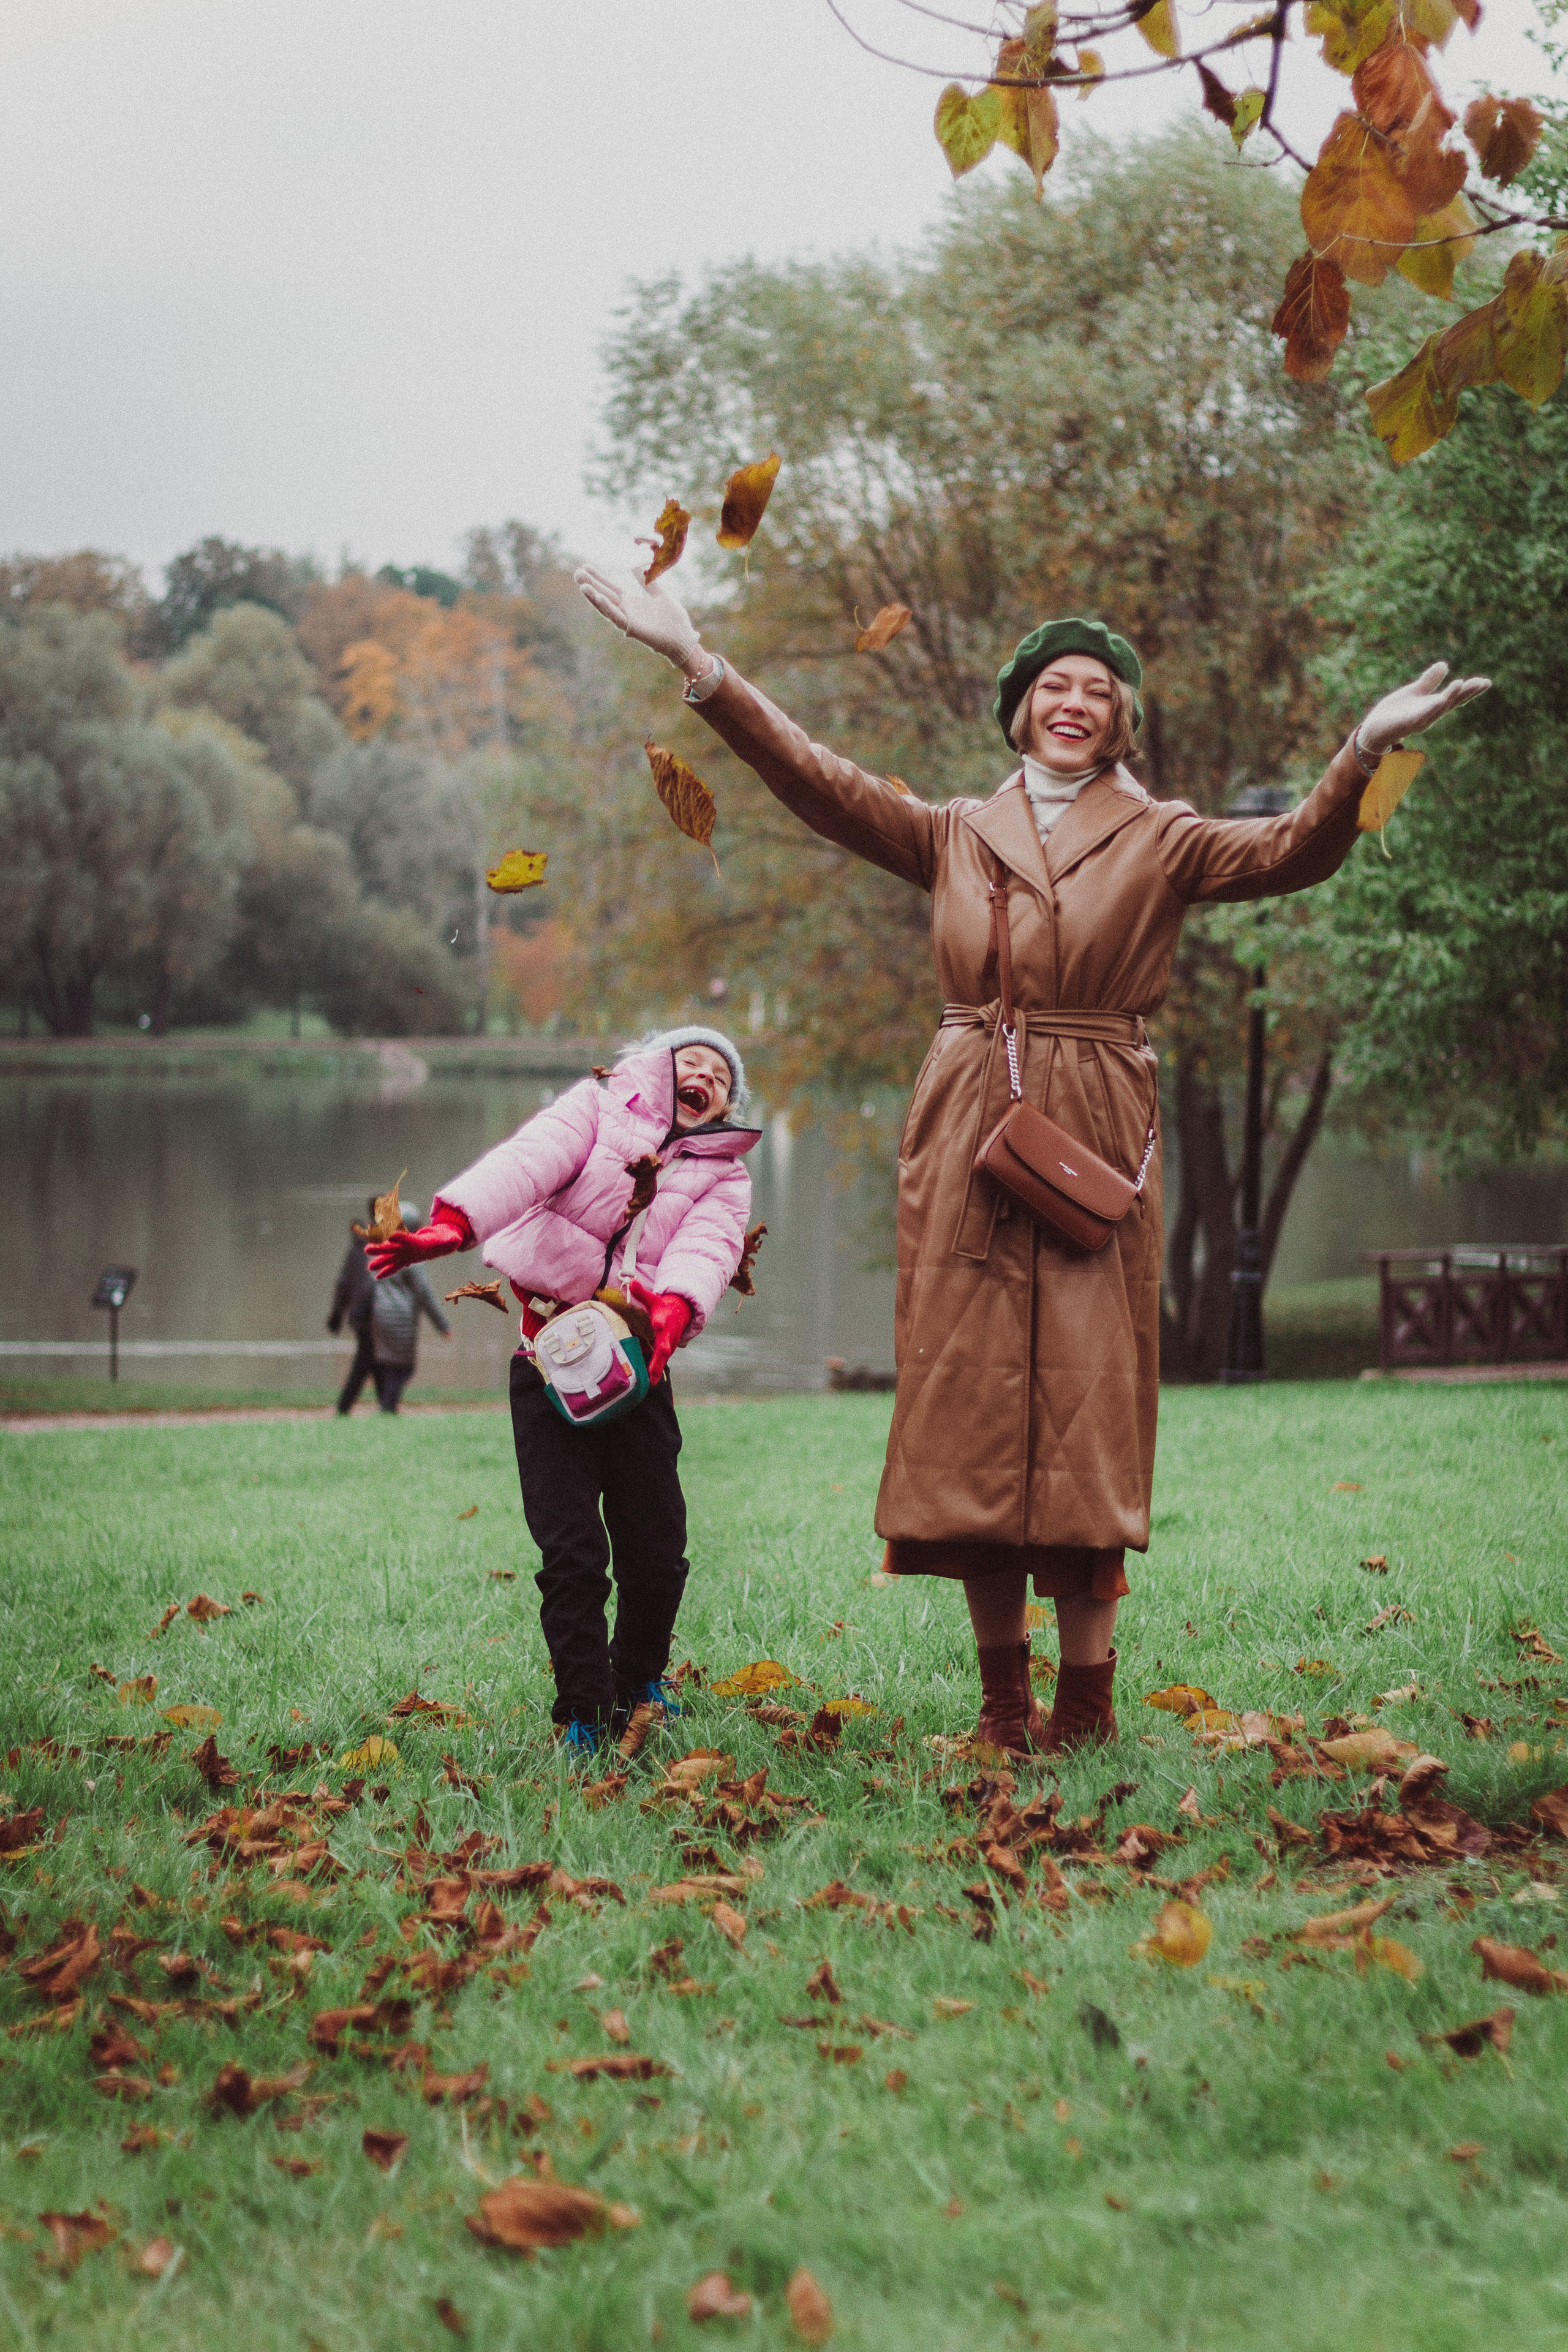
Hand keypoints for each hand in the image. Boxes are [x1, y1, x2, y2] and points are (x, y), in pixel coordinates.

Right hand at [366, 1203, 472, 1278]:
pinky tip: (377, 1277)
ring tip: (369, 1267)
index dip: (399, 1237)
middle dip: (381, 1249)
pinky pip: (395, 1266)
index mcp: (417, 1241)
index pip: (407, 1239)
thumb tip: (456, 1241)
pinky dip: (387, 1271)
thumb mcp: (449, 1240)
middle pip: (392, 1247)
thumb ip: (450, 1240)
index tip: (390, 1236)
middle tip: (367, 1249)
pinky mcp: (405, 1260)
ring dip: (380, 1262)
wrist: (439, 1240)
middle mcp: (408, 1246)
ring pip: (390, 1257)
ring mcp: (405, 1253)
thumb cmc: (444, 1239)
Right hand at [573, 564, 703, 671]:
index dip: (598, 578)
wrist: (683, 637)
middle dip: (590, 585)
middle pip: (604, 595)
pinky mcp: (633, 629)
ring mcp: (628, 620)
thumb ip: (647, 582)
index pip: (610, 588)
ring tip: (582, 585)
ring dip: (594, 597)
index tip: (586, 566)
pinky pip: (617, 618)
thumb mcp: (660, 594)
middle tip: (576, 572)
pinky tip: (599, 598)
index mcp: (632, 602)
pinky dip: (608, 608)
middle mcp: (626, 611)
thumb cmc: (673, 620)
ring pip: (607, 607)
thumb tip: (636, 566)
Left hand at [626, 1278, 692, 1383]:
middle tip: (660, 1358)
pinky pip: (662, 1361)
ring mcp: (670, 1342)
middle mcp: (668, 1332)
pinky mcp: (669, 1349)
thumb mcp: (653, 1299)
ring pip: (664, 1356)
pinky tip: (651, 1381)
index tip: (657, 1324)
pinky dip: (657, 1371)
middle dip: (662, 1351)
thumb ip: (641, 1292)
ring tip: (652, 1380)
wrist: (682, 1313)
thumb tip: (631, 1281)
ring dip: (658, 1367)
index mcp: (663, 1318)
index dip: (660, 1322)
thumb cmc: (662, 1307)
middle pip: (665, 1343)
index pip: (661, 1320)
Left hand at [1357, 661, 1490, 763]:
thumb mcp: (1414, 692)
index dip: (1470, 689)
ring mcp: (1421, 720)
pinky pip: (1424, 715)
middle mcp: (1431, 714)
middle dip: (1468, 693)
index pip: (1455, 696)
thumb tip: (1445, 665)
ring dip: (1452, 697)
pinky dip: (1433, 707)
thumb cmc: (1395, 713)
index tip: (1486, 681)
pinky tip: (1441, 699)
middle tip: (1484, 682)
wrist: (1374, 730)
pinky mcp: (1409, 723)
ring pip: (1440, 708)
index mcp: (1433, 705)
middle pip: (1453, 702)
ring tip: (1463, 683)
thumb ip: (1429, 681)